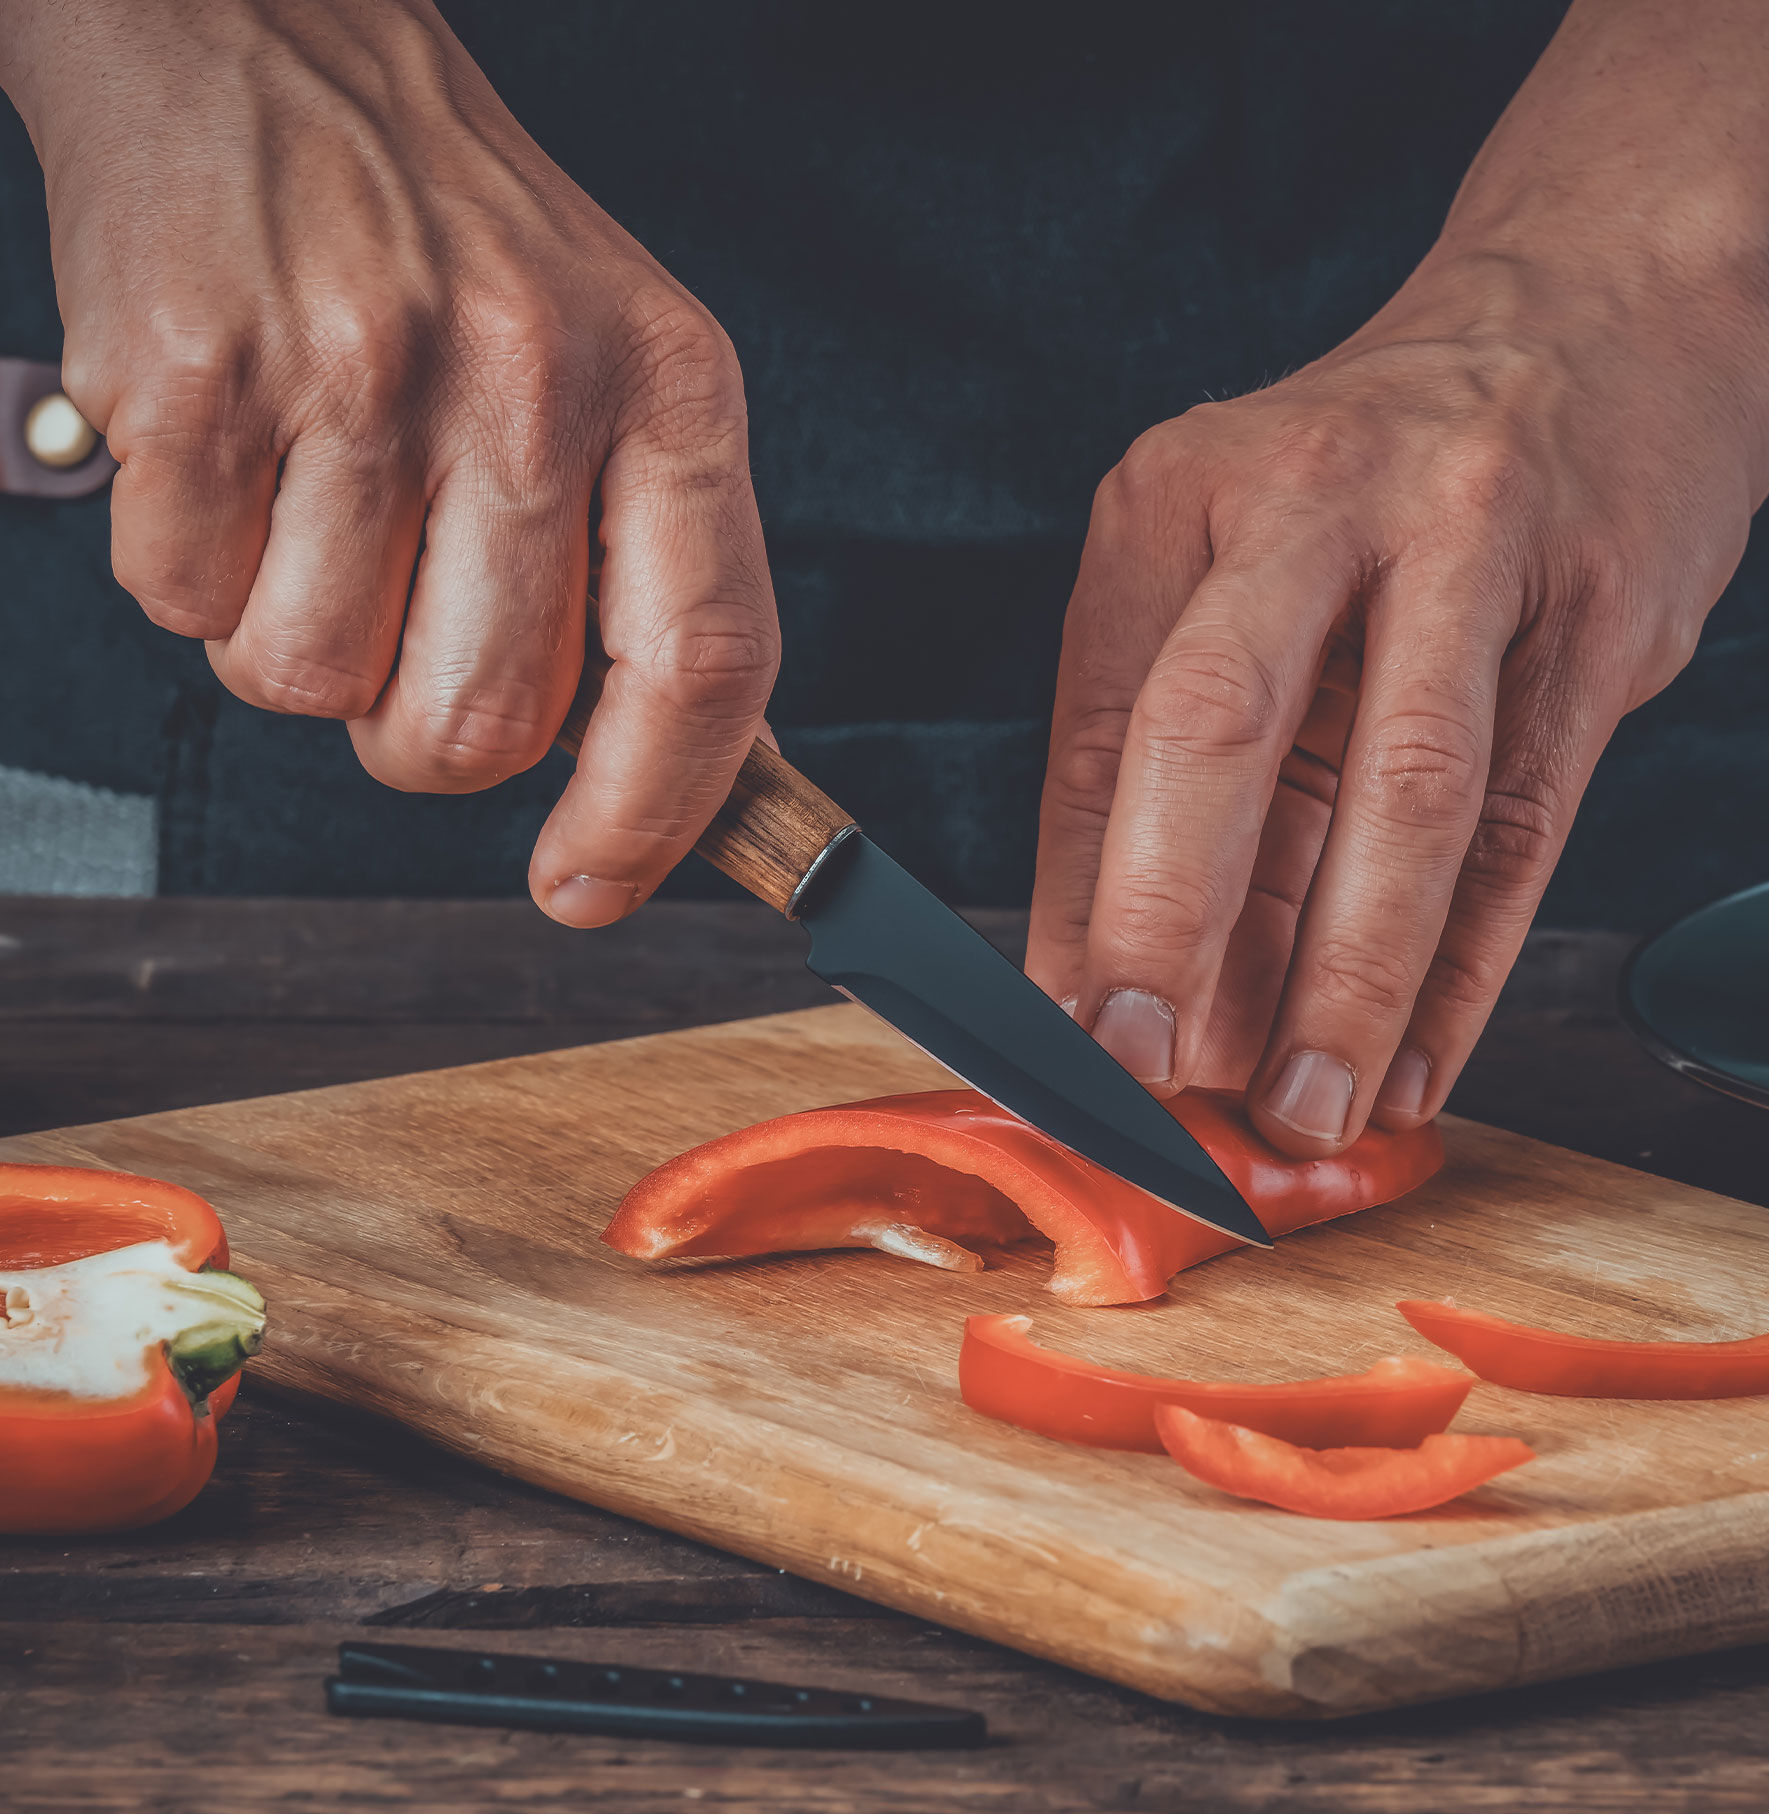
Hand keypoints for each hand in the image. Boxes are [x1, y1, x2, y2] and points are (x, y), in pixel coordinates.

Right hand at [1, 0, 776, 924]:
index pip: (701, 660)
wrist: (257, 35)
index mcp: (667, 385)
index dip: (655, 813)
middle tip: (401, 648)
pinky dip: (196, 579)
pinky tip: (233, 464)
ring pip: (314, 686)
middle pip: (487, 719)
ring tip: (313, 512)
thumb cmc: (451, 243)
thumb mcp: (613, 367)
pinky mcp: (195, 375)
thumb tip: (662, 786)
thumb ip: (645, 566)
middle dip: (425, 739)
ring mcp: (357, 372)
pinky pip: (185, 608)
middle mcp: (528, 374)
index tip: (590, 891)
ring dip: (300, 651)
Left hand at [1026, 253, 1757, 1152]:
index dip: (1076, 895)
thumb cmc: (1370, 481)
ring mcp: (1474, 541)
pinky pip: (1526, 823)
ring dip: (1348, 982)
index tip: (1063, 1032)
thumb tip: (1095, 979)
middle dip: (1172, 921)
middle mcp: (1316, 497)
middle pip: (1223, 730)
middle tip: (1146, 1073)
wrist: (1600, 315)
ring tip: (1305, 1110)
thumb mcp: (1226, 563)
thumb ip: (1158, 757)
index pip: (1100, 724)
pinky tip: (1415, 1065)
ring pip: (1407, 795)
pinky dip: (1466, 967)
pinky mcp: (1602, 609)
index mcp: (1180, 490)